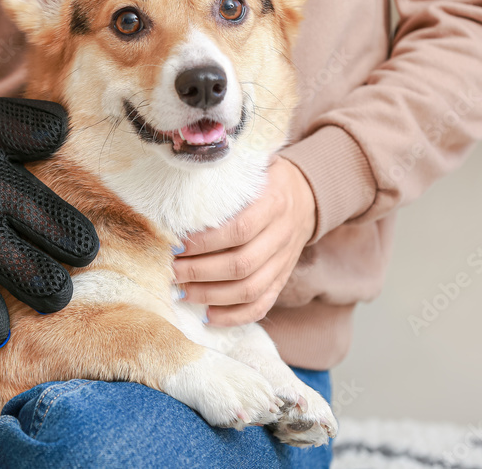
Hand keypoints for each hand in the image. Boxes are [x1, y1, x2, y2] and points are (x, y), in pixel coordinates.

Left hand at [172, 157, 316, 325]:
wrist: (309, 195)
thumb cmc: (269, 179)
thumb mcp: (256, 165)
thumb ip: (228, 170)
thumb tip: (187, 167)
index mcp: (273, 203)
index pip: (239, 229)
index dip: (206, 241)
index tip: (178, 244)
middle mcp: (282, 235)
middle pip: (241, 264)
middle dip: (201, 271)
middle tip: (172, 271)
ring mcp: (284, 261)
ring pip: (250, 289)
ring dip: (212, 295)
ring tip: (183, 292)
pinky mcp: (282, 279)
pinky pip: (262, 305)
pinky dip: (235, 316)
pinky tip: (209, 315)